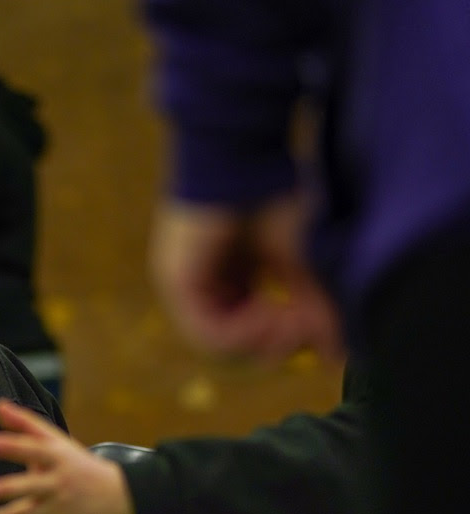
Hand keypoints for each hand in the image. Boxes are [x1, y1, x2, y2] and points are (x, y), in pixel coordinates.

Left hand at [0, 399, 133, 513]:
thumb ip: (25, 424)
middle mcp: (55, 484)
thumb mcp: (57, 441)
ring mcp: (53, 509)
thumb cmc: (78, 464)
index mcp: (57, 457)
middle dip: (8, 489)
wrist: (119, 498)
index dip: (14, 446)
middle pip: (30, 487)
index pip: (35, 450)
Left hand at [148, 195, 343, 362]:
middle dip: (280, 343)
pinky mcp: (177, 284)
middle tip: (306, 327)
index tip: (318, 328)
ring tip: (289, 316)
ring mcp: (186, 287)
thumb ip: (316, 309)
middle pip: (240, 347)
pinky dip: (246, 331)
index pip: (254, 336)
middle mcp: (204, 288)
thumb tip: (335, 356)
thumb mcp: (304, 262)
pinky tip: (269, 310)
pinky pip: (210, 334)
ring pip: (224, 347)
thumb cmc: (274, 197)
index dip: (289, 340)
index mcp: (230, 282)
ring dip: (266, 338)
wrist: (244, 157)